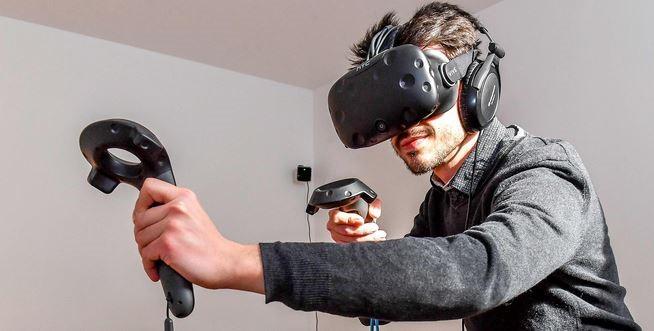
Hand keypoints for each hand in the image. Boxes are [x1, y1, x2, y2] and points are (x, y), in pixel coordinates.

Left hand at [132, 178, 262, 292]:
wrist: (225, 262)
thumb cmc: (209, 245)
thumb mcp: (193, 214)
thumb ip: (171, 208)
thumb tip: (144, 213)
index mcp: (184, 197)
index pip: (149, 187)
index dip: (141, 203)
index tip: (145, 215)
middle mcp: (178, 208)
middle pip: (139, 218)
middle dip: (143, 234)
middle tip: (156, 243)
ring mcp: (172, 225)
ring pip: (140, 237)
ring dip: (147, 251)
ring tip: (162, 254)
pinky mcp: (168, 244)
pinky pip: (145, 254)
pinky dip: (149, 265)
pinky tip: (160, 266)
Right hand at [326, 198, 385, 242]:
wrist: (362, 218)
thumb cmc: (361, 209)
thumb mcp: (368, 202)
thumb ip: (373, 205)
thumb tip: (374, 213)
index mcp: (335, 213)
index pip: (337, 217)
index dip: (350, 219)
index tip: (361, 220)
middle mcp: (334, 225)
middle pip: (346, 231)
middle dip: (362, 231)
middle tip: (374, 228)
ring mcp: (337, 236)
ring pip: (350, 240)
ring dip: (366, 238)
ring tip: (378, 235)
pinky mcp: (343, 244)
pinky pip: (353, 246)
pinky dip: (366, 243)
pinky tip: (375, 240)